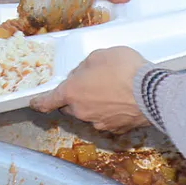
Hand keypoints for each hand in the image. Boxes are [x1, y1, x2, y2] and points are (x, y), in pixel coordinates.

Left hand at [31, 47, 150, 132]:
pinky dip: (110, 111)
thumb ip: (85, 66)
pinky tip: (122, 100)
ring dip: (94, 103)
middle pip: (70, 106)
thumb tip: (82, 74)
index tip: (34, 103)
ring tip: (111, 88)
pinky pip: (107, 118)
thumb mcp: (99, 55)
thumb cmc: (124, 69)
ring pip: (89, 112)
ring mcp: (99, 122)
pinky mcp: (116, 129)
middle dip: (74, 97)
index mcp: (72, 92)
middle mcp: (82, 111)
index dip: (39, 102)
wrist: (151, 93)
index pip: (48, 101)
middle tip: (88, 82)